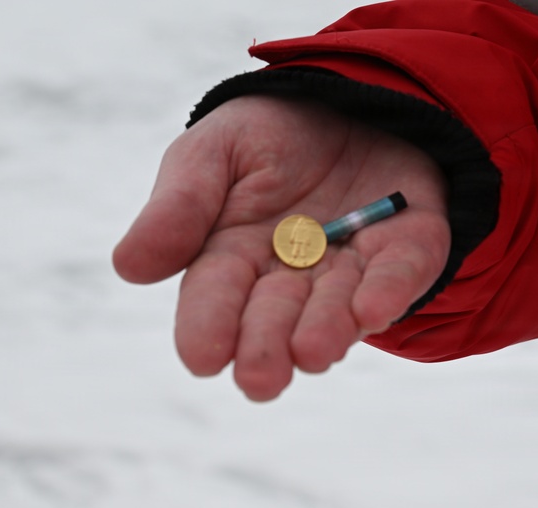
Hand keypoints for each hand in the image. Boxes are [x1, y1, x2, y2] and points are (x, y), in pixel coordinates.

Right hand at [113, 96, 449, 400]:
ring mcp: (352, 266)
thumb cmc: (264, 136)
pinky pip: (403, 271)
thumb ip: (178, 204)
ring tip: (311, 353)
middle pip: (276, 318)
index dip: (207, 327)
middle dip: (267, 348)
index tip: (202, 356)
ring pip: (337, 308)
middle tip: (259, 379)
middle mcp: (292, 276)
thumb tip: (128, 267)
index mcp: (232, 258)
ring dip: (326, 331)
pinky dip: (390, 290)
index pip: (214, 298)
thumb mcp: (209, 152)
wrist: (343, 97)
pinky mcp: (408, 244)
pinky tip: (371, 310)